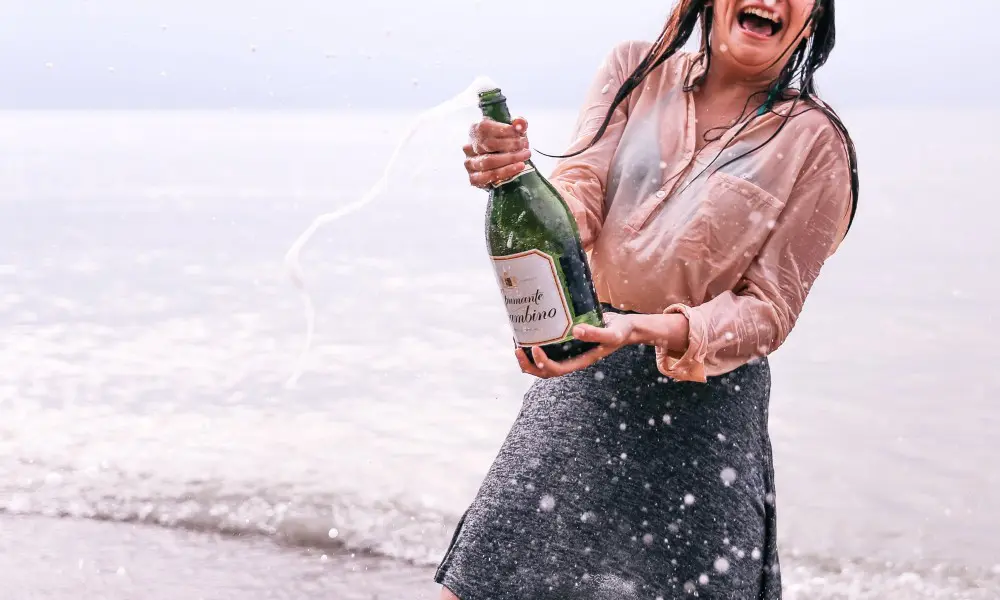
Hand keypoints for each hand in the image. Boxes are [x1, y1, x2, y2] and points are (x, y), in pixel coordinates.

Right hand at [463, 117, 531, 188]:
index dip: (504, 130)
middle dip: (510, 146)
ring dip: (509, 160)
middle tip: (525, 148)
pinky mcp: (473, 178)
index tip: (520, 134)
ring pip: (488, 161)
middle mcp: (469, 146)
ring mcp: (470, 163)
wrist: (503, 165)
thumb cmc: (507, 144)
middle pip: (488, 144)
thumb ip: (519, 123)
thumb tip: (520, 124)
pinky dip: (505, 172)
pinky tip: (517, 168)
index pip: (485, 127)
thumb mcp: (514, 131)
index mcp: (476, 130)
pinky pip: (488, 176)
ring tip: (524, 158)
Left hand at [515, 313, 635, 378]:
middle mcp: (571, 359)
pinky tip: (527, 333)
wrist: (624, 327)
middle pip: (545, 372)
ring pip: (542, 363)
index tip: (534, 348)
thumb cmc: (620, 332)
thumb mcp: (612, 333)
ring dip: (527, 358)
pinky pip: (547, 348)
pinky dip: (534, 345)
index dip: (543, 363)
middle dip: (528, 365)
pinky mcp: (565, 341)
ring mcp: (567, 352)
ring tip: (516, 344)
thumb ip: (595, 333)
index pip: (557, 370)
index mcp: (580, 361)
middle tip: (517, 350)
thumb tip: (576, 330)